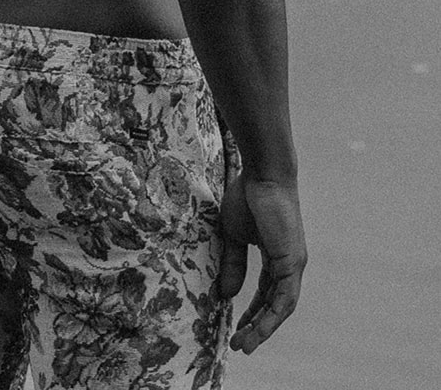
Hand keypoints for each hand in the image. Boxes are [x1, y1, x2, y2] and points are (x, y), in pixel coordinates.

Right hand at [218, 172, 306, 353]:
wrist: (263, 175)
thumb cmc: (247, 196)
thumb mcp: (233, 235)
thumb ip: (233, 265)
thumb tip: (226, 294)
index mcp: (275, 256)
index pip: (265, 292)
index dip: (252, 311)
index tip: (237, 327)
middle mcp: (288, 264)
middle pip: (274, 304)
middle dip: (257, 326)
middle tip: (241, 345)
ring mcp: (293, 264)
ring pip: (281, 307)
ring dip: (264, 328)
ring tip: (246, 344)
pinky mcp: (293, 262)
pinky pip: (284, 297)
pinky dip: (272, 316)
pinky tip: (258, 328)